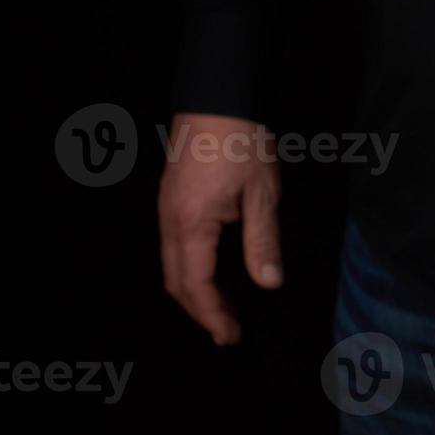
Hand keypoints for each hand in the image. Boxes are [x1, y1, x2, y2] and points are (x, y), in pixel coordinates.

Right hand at [158, 113, 282, 344]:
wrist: (218, 98)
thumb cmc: (243, 142)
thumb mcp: (263, 194)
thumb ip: (263, 242)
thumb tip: (269, 283)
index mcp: (191, 225)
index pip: (196, 286)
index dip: (213, 316)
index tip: (230, 337)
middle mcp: (169, 222)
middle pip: (176, 282)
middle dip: (200, 311)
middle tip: (228, 331)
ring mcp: (166, 209)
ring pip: (171, 265)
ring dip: (194, 292)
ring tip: (223, 308)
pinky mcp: (170, 199)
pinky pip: (172, 247)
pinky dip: (189, 269)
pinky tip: (212, 270)